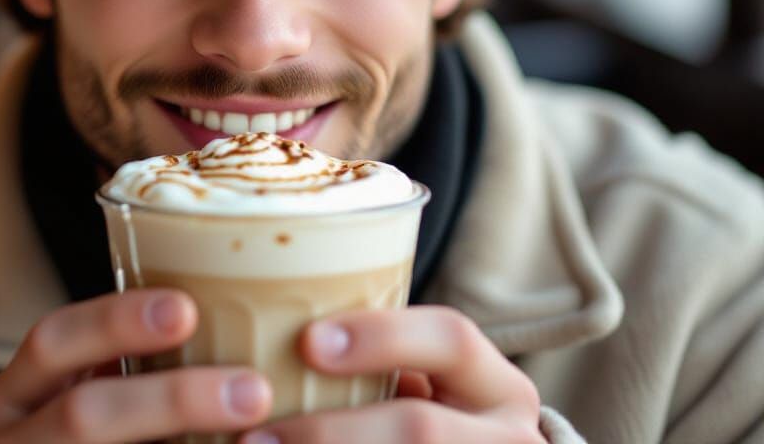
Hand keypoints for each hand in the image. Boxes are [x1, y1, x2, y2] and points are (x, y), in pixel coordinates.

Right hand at [0, 289, 271, 442]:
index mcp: (19, 394)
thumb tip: (250, 313)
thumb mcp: (92, 390)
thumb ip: (138, 365)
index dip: (115, 322)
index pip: (53, 342)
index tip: (187, 309)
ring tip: (259, 439)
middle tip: (254, 390)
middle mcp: (13, 443)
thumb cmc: (92, 428)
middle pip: (82, 417)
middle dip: (172, 400)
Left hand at [238, 305, 541, 442]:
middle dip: (330, 435)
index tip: (308, 342)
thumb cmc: (426, 422)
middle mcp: (511, 440)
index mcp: (498, 387)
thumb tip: (267, 332)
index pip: (451, 339)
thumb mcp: (426, 388)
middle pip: (419, 431)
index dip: (380, 336)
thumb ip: (379, 369)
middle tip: (255, 438)